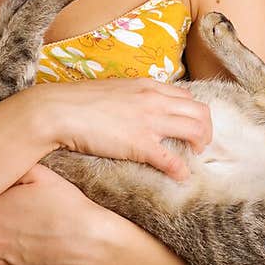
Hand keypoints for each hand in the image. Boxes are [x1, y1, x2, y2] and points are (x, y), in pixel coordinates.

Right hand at [41, 78, 211, 180]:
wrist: (58, 111)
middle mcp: (154, 100)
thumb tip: (132, 108)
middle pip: (200, 111)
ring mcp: (150, 122)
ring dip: (201, 145)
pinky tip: (180, 177)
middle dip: (206, 129)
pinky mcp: (140, 144)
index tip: (188, 126)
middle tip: (199, 144)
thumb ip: (129, 97)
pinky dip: (181, 170)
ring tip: (194, 156)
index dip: (193, 113)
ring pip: (196, 130)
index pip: (186, 96)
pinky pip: (171, 159)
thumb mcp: (111, 90)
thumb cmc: (77, 101)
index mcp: (147, 86)